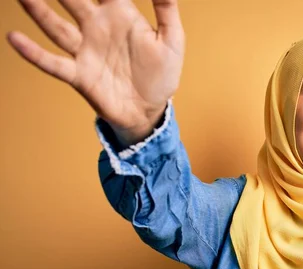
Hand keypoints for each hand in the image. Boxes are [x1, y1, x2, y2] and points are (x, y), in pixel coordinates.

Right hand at [6, 0, 184, 143]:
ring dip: (38, 10)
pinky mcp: (79, 75)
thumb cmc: (161, 75)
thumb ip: (167, 11)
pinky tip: (15, 38)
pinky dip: (34, 53)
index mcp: (120, 14)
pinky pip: (53, 62)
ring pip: (56, 26)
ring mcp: (85, 50)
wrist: (150, 111)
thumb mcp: (172, 42)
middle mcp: (97, 27)